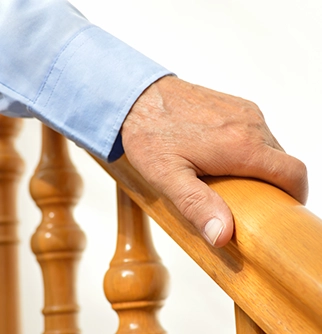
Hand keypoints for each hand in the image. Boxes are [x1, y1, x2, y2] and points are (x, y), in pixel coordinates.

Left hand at [121, 76, 307, 246]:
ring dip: (261, 167)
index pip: (293, 174)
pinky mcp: (235, 105)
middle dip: (274, 185)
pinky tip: (224, 158)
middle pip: (283, 162)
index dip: (295, 196)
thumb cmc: (150, 134)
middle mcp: (250, 124)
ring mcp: (244, 111)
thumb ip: (197, 205)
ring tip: (233, 181)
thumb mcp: (167, 176)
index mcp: (241, 146)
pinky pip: (256, 132)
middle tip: (249, 201)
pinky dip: (251, 150)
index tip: (282, 209)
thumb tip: (223, 235)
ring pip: (270, 147)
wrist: (140, 96)